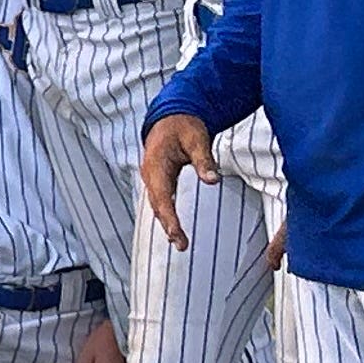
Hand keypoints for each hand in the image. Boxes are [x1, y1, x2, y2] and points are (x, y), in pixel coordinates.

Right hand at [139, 113, 217, 251]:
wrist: (170, 116)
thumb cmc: (183, 126)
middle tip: (182, 246)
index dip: (169, 218)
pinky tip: (174, 228)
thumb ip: (204, 160)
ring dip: (167, 224)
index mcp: (156, 165)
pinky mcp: (158, 180)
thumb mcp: (197, 138)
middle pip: (158, 205)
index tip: (176, 234)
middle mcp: (150, 174)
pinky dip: (167, 215)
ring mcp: (152, 178)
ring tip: (180, 243)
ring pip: (157, 205)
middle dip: (168, 226)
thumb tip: (213, 181)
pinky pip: (160, 201)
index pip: (162, 197)